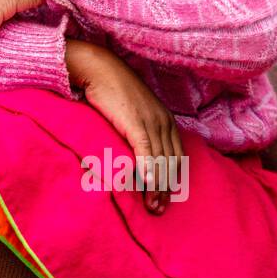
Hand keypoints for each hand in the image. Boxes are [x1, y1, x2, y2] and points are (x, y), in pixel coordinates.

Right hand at [66, 39, 184, 214]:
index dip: (173, 178)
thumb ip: (138, 131)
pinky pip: (146, 150)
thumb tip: (133, 154)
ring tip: (152, 206)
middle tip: (159, 209)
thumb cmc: (112, 90)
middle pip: (171, 161)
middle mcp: (164, 122)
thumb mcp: (132, 112)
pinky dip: (147, 169)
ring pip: (160, 160)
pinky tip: (145, 183)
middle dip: (167, 188)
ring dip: (157, 186)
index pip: (176, 155)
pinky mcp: (136, 121)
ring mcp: (151, 121)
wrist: (100, 68)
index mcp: (166, 120)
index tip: (166, 198)